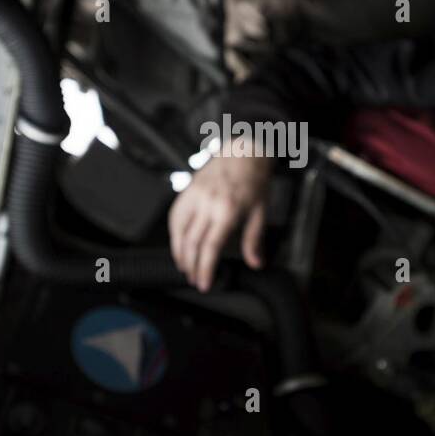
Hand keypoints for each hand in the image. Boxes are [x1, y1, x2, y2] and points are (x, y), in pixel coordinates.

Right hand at [168, 150, 273, 291]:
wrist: (244, 152)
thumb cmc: (254, 180)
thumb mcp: (260, 212)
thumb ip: (254, 240)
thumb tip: (256, 263)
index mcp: (228, 210)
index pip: (210, 247)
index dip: (205, 269)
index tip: (204, 283)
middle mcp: (208, 203)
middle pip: (192, 243)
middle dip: (192, 267)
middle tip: (195, 280)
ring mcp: (195, 195)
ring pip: (178, 231)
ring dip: (179, 253)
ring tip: (185, 267)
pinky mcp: (187, 190)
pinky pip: (175, 216)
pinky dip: (174, 234)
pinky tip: (178, 245)